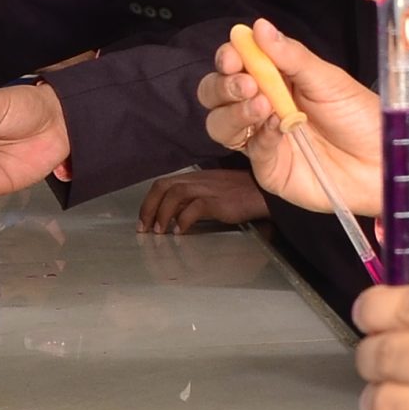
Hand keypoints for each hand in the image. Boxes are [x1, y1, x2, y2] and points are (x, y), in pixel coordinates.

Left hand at [140, 167, 271, 232]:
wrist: (265, 193)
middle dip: (149, 207)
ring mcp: (208, 189)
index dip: (149, 201)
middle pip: (163, 187)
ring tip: (159, 232)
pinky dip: (183, 220)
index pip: (164, 184)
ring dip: (162, 213)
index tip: (144, 219)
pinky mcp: (219, 201)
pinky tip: (180, 231)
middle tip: (144, 228)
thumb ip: (194, 199)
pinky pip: (195, 207)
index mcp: (195, 177)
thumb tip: (174, 216)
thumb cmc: (241, 194)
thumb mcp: (213, 192)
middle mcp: (198, 180)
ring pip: (175, 194)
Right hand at [198, 20, 408, 218]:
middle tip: (247, 84)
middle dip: (223, 86)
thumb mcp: (328, 80)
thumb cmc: (360, 116)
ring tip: (264, 106)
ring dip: (235, 111)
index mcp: (274, 79)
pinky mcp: (270, 169)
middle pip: (216, 94)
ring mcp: (262, 139)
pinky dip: (262, 137)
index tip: (233, 57)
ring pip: (220, 124)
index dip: (227, 58)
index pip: (234, 64)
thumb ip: (292, 56)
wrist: (383, 160)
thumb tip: (259, 27)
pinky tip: (281, 128)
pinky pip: (252, 151)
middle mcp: (261, 107)